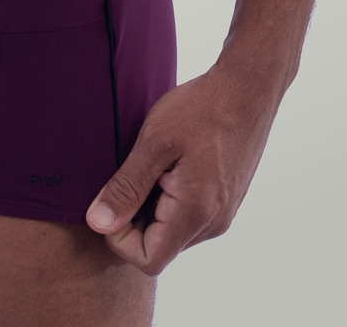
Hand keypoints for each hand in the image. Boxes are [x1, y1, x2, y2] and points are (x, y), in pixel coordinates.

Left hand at [85, 65, 278, 274]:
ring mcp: (224, 212)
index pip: (148, 260)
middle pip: (161, 248)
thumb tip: (98, 223)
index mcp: (195, 213)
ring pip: (174, 232)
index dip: (120, 238)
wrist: (249, 86)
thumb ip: (127, 187)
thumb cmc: (201, 107)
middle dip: (135, 220)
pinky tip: (171, 163)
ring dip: (153, 209)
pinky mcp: (227, 200)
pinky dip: (171, 200)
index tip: (114, 198)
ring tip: (153, 164)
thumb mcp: (155, 142)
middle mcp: (214, 223)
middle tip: (131, 174)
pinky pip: (190, 217)